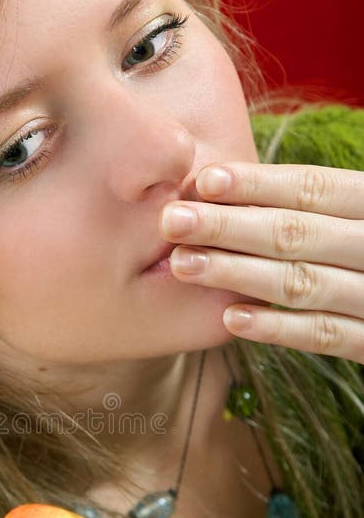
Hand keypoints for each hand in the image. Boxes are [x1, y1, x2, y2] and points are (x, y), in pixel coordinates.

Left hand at [162, 163, 363, 363]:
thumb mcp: (363, 218)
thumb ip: (328, 205)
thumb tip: (244, 187)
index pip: (313, 189)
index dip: (256, 185)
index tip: (203, 181)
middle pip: (297, 233)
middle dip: (229, 226)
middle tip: (172, 221)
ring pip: (302, 283)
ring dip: (238, 274)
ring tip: (184, 264)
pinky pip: (324, 336)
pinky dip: (278, 328)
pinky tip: (231, 319)